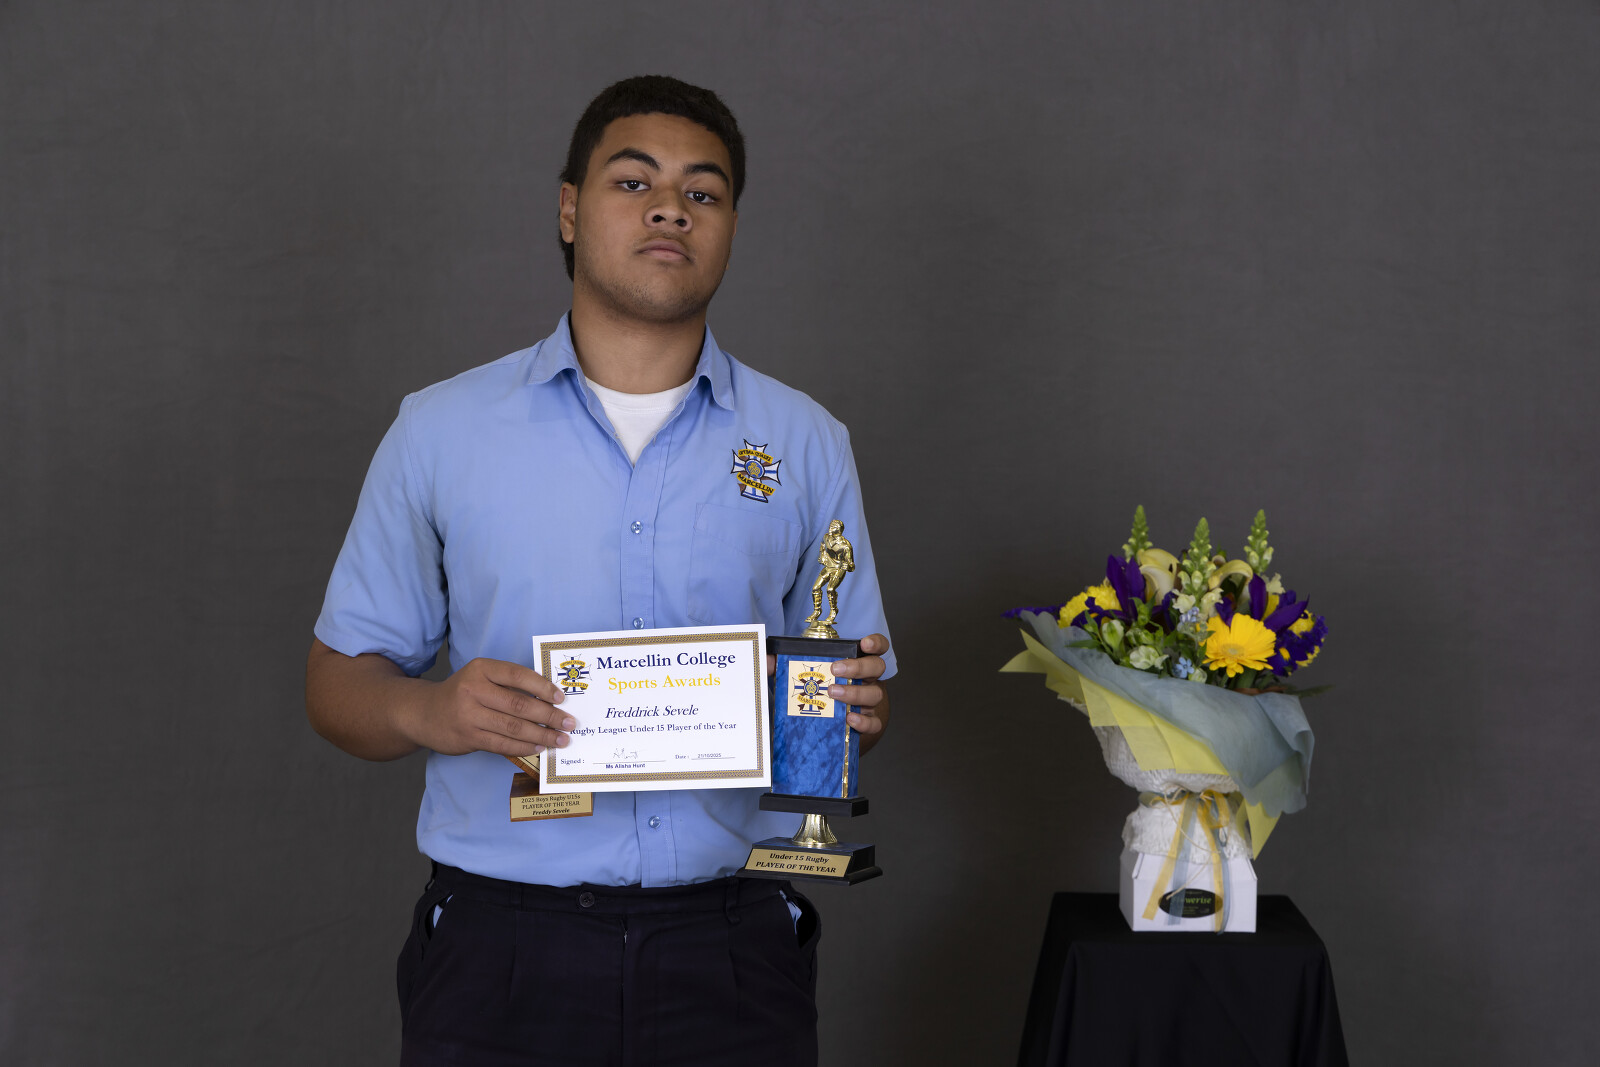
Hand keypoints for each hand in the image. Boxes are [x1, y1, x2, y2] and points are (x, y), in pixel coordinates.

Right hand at [405, 658, 572, 758]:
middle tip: (569, 723)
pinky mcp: (468, 737)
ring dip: (541, 735)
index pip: (518, 675)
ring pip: (513, 727)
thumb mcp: (480, 678)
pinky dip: (524, 746)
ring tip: (560, 739)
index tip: (561, 698)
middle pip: (520, 704)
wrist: (423, 713)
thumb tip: (549, 698)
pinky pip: (502, 743)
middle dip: (550, 716)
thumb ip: (508, 684)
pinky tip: (539, 747)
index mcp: (481, 669)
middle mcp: (474, 690)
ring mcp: (469, 715)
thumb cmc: (462, 694)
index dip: (543, 687)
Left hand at [767, 633, 891, 753]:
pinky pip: (874, 722)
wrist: (823, 722)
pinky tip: (849, 719)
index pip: (877, 647)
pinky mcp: (867, 722)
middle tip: (835, 670)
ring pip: (875, 694)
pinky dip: (864, 721)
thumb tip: (767, 661)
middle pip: (877, 667)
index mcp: (856, 663)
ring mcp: (869, 701)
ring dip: (855, 692)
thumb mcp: (800, 676)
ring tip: (833, 693)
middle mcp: (867, 680)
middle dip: (858, 666)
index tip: (863, 644)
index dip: (875, 643)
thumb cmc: (816, 692)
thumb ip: (783, 666)